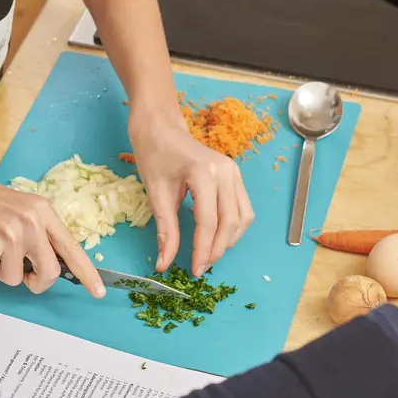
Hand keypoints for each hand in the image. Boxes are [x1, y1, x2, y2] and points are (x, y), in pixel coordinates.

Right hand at [0, 166, 104, 296]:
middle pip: (49, 273)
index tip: (98, 291)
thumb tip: (50, 264)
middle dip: (36, 281)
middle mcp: (31, 222)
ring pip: (15, 278)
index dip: (87, 273)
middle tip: (23, 275)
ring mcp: (11, 235)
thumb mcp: (18, 208)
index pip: (71, 247)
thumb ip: (37, 232)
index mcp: (42, 211)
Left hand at [129, 113, 254, 275]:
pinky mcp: (235, 175)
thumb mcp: (155, 194)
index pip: (208, 222)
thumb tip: (164, 263)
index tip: (194, 270)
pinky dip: (233, 227)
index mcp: (203, 173)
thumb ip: (165, 230)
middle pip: (231, 222)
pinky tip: (216, 236)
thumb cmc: (154, 155)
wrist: (161, 127)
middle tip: (200, 267)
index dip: (202, 250)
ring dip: (229, 240)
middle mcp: (225, 172)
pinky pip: (243, 208)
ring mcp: (234, 172)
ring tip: (209, 254)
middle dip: (217, 249)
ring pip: (243, 217)